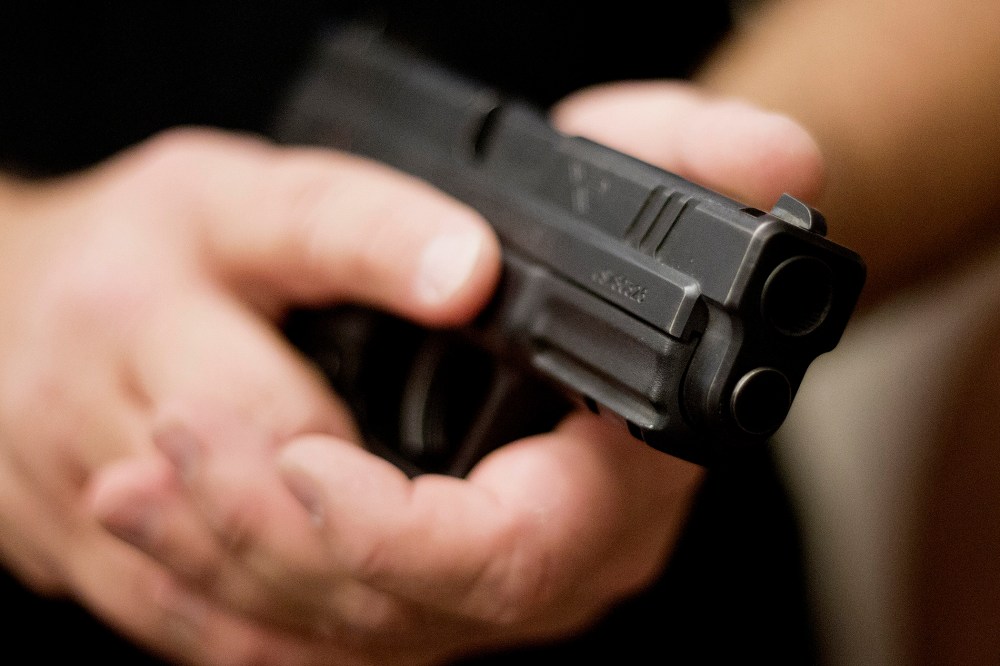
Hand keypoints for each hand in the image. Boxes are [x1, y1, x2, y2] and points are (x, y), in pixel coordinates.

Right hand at [0, 127, 499, 663]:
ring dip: (309, 610)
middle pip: (234, 527)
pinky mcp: (56, 550)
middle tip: (438, 547)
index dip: (364, 459)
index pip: (266, 413)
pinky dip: (256, 635)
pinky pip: (162, 624)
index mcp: (135, 308)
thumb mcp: (256, 198)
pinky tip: (322, 625)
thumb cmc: (143, 237)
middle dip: (351, 550)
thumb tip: (470, 272)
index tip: (441, 475)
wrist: (8, 287)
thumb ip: (365, 230)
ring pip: (196, 603)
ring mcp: (57, 498)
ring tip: (398, 594)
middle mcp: (76, 416)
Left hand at [87, 83, 823, 665]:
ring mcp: (477, 584)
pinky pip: (312, 616)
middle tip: (177, 443)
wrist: (542, 289)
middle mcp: (550, 555)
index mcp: (617, 483)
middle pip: (409, 607)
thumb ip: (694, 155)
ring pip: (343, 623)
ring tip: (139, 473)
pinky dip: (225, 568)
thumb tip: (780, 155)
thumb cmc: (579, 228)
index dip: (408, 535)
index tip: (306, 460)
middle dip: (279, 542)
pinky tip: (156, 507)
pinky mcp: (413, 585)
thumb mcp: (622, 165)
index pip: (517, 556)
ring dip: (227, 553)